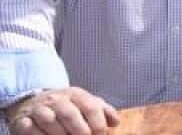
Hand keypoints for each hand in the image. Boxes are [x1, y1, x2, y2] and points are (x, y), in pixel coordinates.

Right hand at [5, 87, 119, 134]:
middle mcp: (56, 99)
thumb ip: (102, 111)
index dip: (98, 124)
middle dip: (80, 130)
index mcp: (75, 94)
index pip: (91, 107)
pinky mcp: (23, 120)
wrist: (33, 102)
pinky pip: (30, 128)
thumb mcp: (85, 104)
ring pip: (50, 121)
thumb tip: (115, 122)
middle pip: (70, 114)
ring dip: (60, 134)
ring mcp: (38, 109)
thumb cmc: (66, 106)